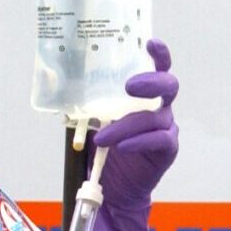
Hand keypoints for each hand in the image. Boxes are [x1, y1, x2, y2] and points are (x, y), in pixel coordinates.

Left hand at [82, 39, 179, 230]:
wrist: (115, 187)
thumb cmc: (105, 147)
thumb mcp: (93, 118)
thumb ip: (90, 100)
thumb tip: (61, 78)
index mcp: (145, 93)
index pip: (158, 66)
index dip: (159, 53)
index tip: (149, 42)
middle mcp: (160, 106)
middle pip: (168, 86)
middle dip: (151, 82)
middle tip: (129, 86)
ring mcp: (166, 128)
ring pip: (155, 117)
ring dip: (128, 124)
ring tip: (103, 136)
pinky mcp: (167, 149)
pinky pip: (159, 140)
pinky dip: (138, 141)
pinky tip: (121, 145)